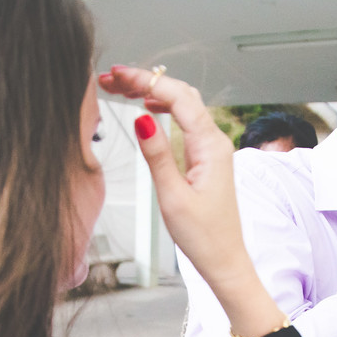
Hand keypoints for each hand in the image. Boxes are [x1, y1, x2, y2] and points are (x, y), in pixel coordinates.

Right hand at [97, 66, 283, 336]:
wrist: (224, 260)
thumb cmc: (203, 237)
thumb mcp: (172, 197)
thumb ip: (157, 155)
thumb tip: (141, 119)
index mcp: (210, 147)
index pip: (177, 98)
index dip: (146, 81)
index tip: (118, 75)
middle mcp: (215, 142)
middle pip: (181, 94)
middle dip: (146, 81)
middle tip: (112, 78)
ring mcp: (212, 148)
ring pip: (184, 105)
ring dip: (154, 92)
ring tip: (122, 88)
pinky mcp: (206, 158)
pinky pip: (186, 121)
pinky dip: (165, 108)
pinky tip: (148, 108)